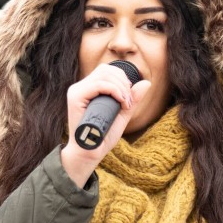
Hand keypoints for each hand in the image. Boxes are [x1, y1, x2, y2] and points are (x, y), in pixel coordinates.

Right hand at [61, 63, 152, 186]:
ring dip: (120, 87)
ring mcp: (76, 91)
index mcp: (88, 89)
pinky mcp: (75, 97)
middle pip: (105, 69)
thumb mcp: (122, 115)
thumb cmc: (103, 136)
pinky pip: (98, 84)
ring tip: (125, 104)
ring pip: (103, 74)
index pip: (106, 71)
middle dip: (123, 82)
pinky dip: (114, 90)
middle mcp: (80, 87)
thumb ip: (132, 99)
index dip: (122, 78)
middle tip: (129, 101)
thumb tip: (147, 82)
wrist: (90, 152)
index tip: (129, 98)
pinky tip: (120, 102)